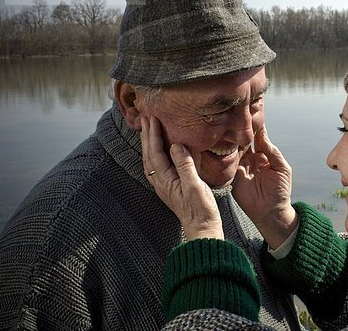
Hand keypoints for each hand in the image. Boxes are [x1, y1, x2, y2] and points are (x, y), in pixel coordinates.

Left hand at [141, 116, 223, 240]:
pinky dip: (156, 153)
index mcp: (165, 180)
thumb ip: (185, 165)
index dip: (154, 135)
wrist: (202, 228)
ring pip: (151, 160)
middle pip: (149, 154)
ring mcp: (164, 185)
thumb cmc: (200, 210)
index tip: (153, 119)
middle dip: (147, 136)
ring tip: (149, 129)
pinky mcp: (171, 187)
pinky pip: (159, 165)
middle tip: (146, 118)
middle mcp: (161, 182)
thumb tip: (176, 145)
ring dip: (149, 143)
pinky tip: (161, 150)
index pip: (156, 152)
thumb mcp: (195, 186)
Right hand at [233, 125, 297, 248]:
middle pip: (243, 140)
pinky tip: (221, 144)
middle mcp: (251, 158)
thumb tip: (263, 136)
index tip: (252, 113)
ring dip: (231, 140)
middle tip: (235, 117)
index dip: (255, 127)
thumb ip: (273, 152)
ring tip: (227, 127)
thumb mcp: (282, 168)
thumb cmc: (281, 190)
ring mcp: (241, 166)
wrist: (271, 211)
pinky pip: (227, 163)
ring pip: (234, 149)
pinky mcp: (232, 176)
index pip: (258, 137)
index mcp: (264, 155)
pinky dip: (224, 154)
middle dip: (240, 130)